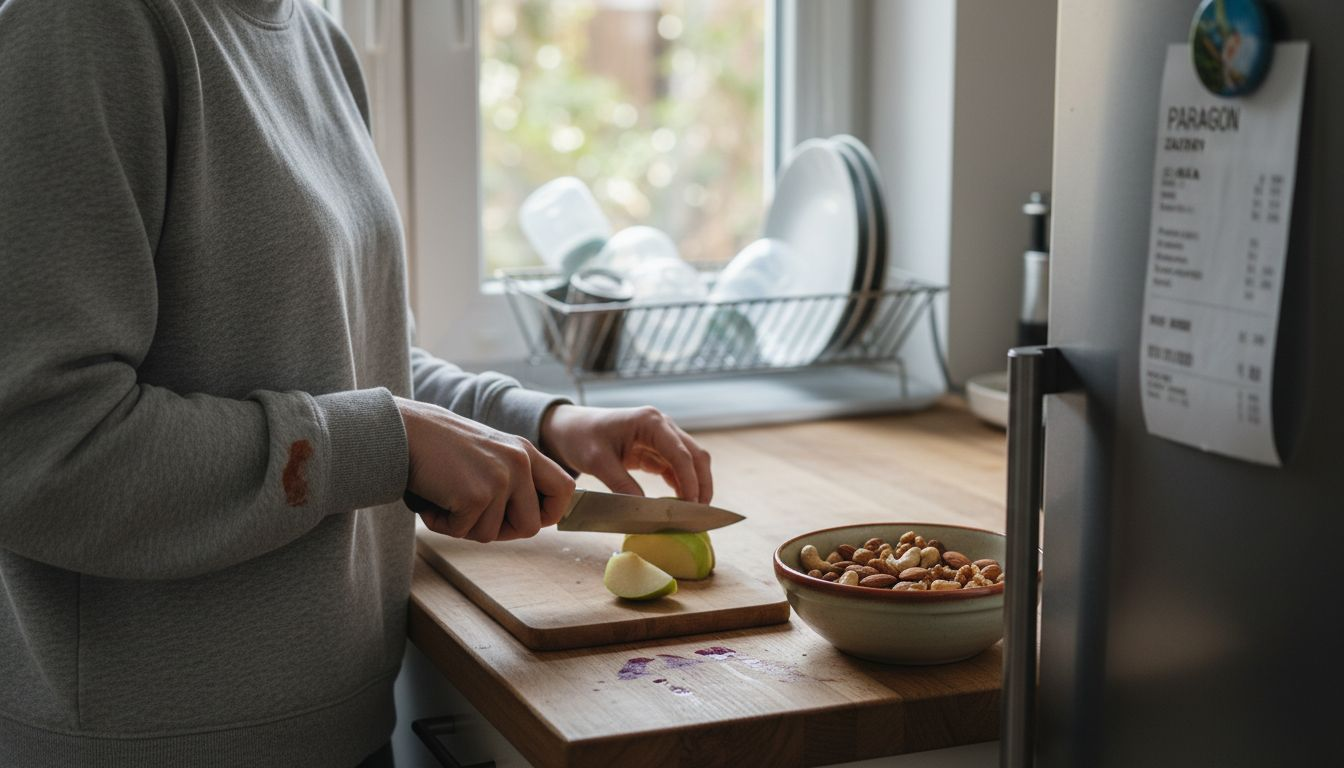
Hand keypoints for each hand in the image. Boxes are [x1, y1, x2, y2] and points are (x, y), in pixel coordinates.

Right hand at [397, 397, 574, 541]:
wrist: (404, 431)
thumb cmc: (439, 448)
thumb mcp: (489, 454)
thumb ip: (513, 478)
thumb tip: (532, 522)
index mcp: (526, 451)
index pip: (565, 490)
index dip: (548, 513)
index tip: (521, 517)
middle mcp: (520, 462)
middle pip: (531, 527)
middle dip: (500, 531)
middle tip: (472, 514)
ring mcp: (501, 478)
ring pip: (493, 535)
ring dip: (465, 526)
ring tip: (447, 497)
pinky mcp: (477, 495)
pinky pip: (464, 532)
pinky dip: (443, 524)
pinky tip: (434, 499)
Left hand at [540, 404, 711, 502]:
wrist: (569, 429)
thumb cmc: (581, 438)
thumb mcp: (598, 462)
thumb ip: (623, 485)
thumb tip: (646, 511)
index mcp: (650, 422)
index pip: (680, 453)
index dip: (690, 481)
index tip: (691, 507)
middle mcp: (662, 425)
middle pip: (695, 456)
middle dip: (701, 484)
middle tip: (699, 515)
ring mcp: (662, 437)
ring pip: (691, 462)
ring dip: (695, 486)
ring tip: (693, 514)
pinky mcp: (656, 450)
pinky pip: (676, 468)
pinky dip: (682, 485)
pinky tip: (680, 504)